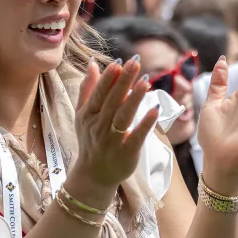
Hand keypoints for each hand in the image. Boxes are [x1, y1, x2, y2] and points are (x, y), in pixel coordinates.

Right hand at [72, 57, 158, 191]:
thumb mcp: (82, 114)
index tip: (119, 62)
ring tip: (145, 82)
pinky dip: (145, 124)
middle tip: (135, 63)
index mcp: (88, 115)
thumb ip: (88, 89)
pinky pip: (137, 137)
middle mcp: (99, 126)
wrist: (93, 174)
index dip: (109, 78)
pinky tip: (155, 110)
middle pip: (112, 101)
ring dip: (134, 99)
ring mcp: (112, 140)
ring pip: (124, 116)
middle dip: (124, 81)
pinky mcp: (127, 153)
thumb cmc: (90, 139)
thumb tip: (93, 63)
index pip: (99, 93)